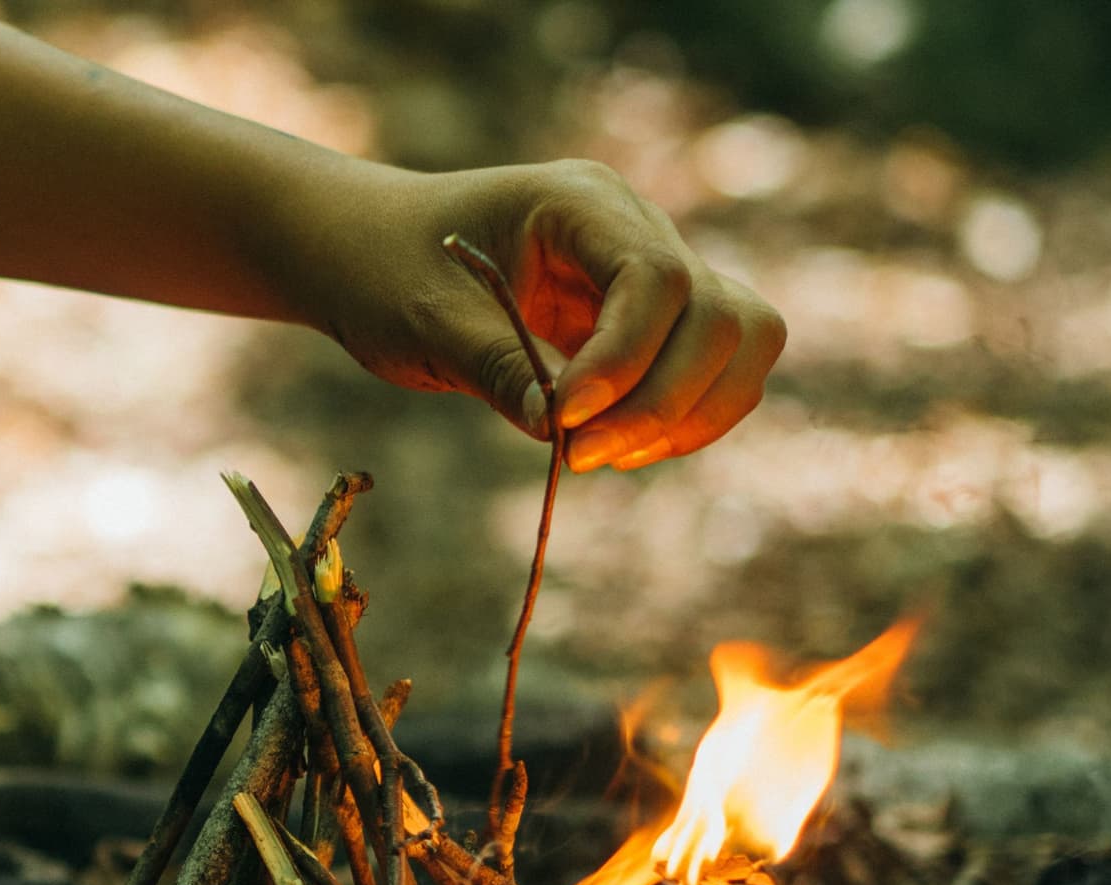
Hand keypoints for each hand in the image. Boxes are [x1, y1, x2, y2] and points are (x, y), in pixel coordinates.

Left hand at [304, 160, 785, 470]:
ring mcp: (654, 271)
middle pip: (721, 313)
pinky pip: (713, 370)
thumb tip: (563, 434)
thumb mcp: (426, 322)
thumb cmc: (385, 270)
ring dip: (689, 414)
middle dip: (664, 400)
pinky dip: (684, 419)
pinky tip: (616, 448)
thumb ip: (499, 368)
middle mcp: (635, 227)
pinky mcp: (654, 321)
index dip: (627, 361)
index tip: (564, 422)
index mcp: (581, 202)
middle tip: (580, 457)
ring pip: (742, 340)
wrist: (368, 253)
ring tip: (600, 457)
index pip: (657, 278)